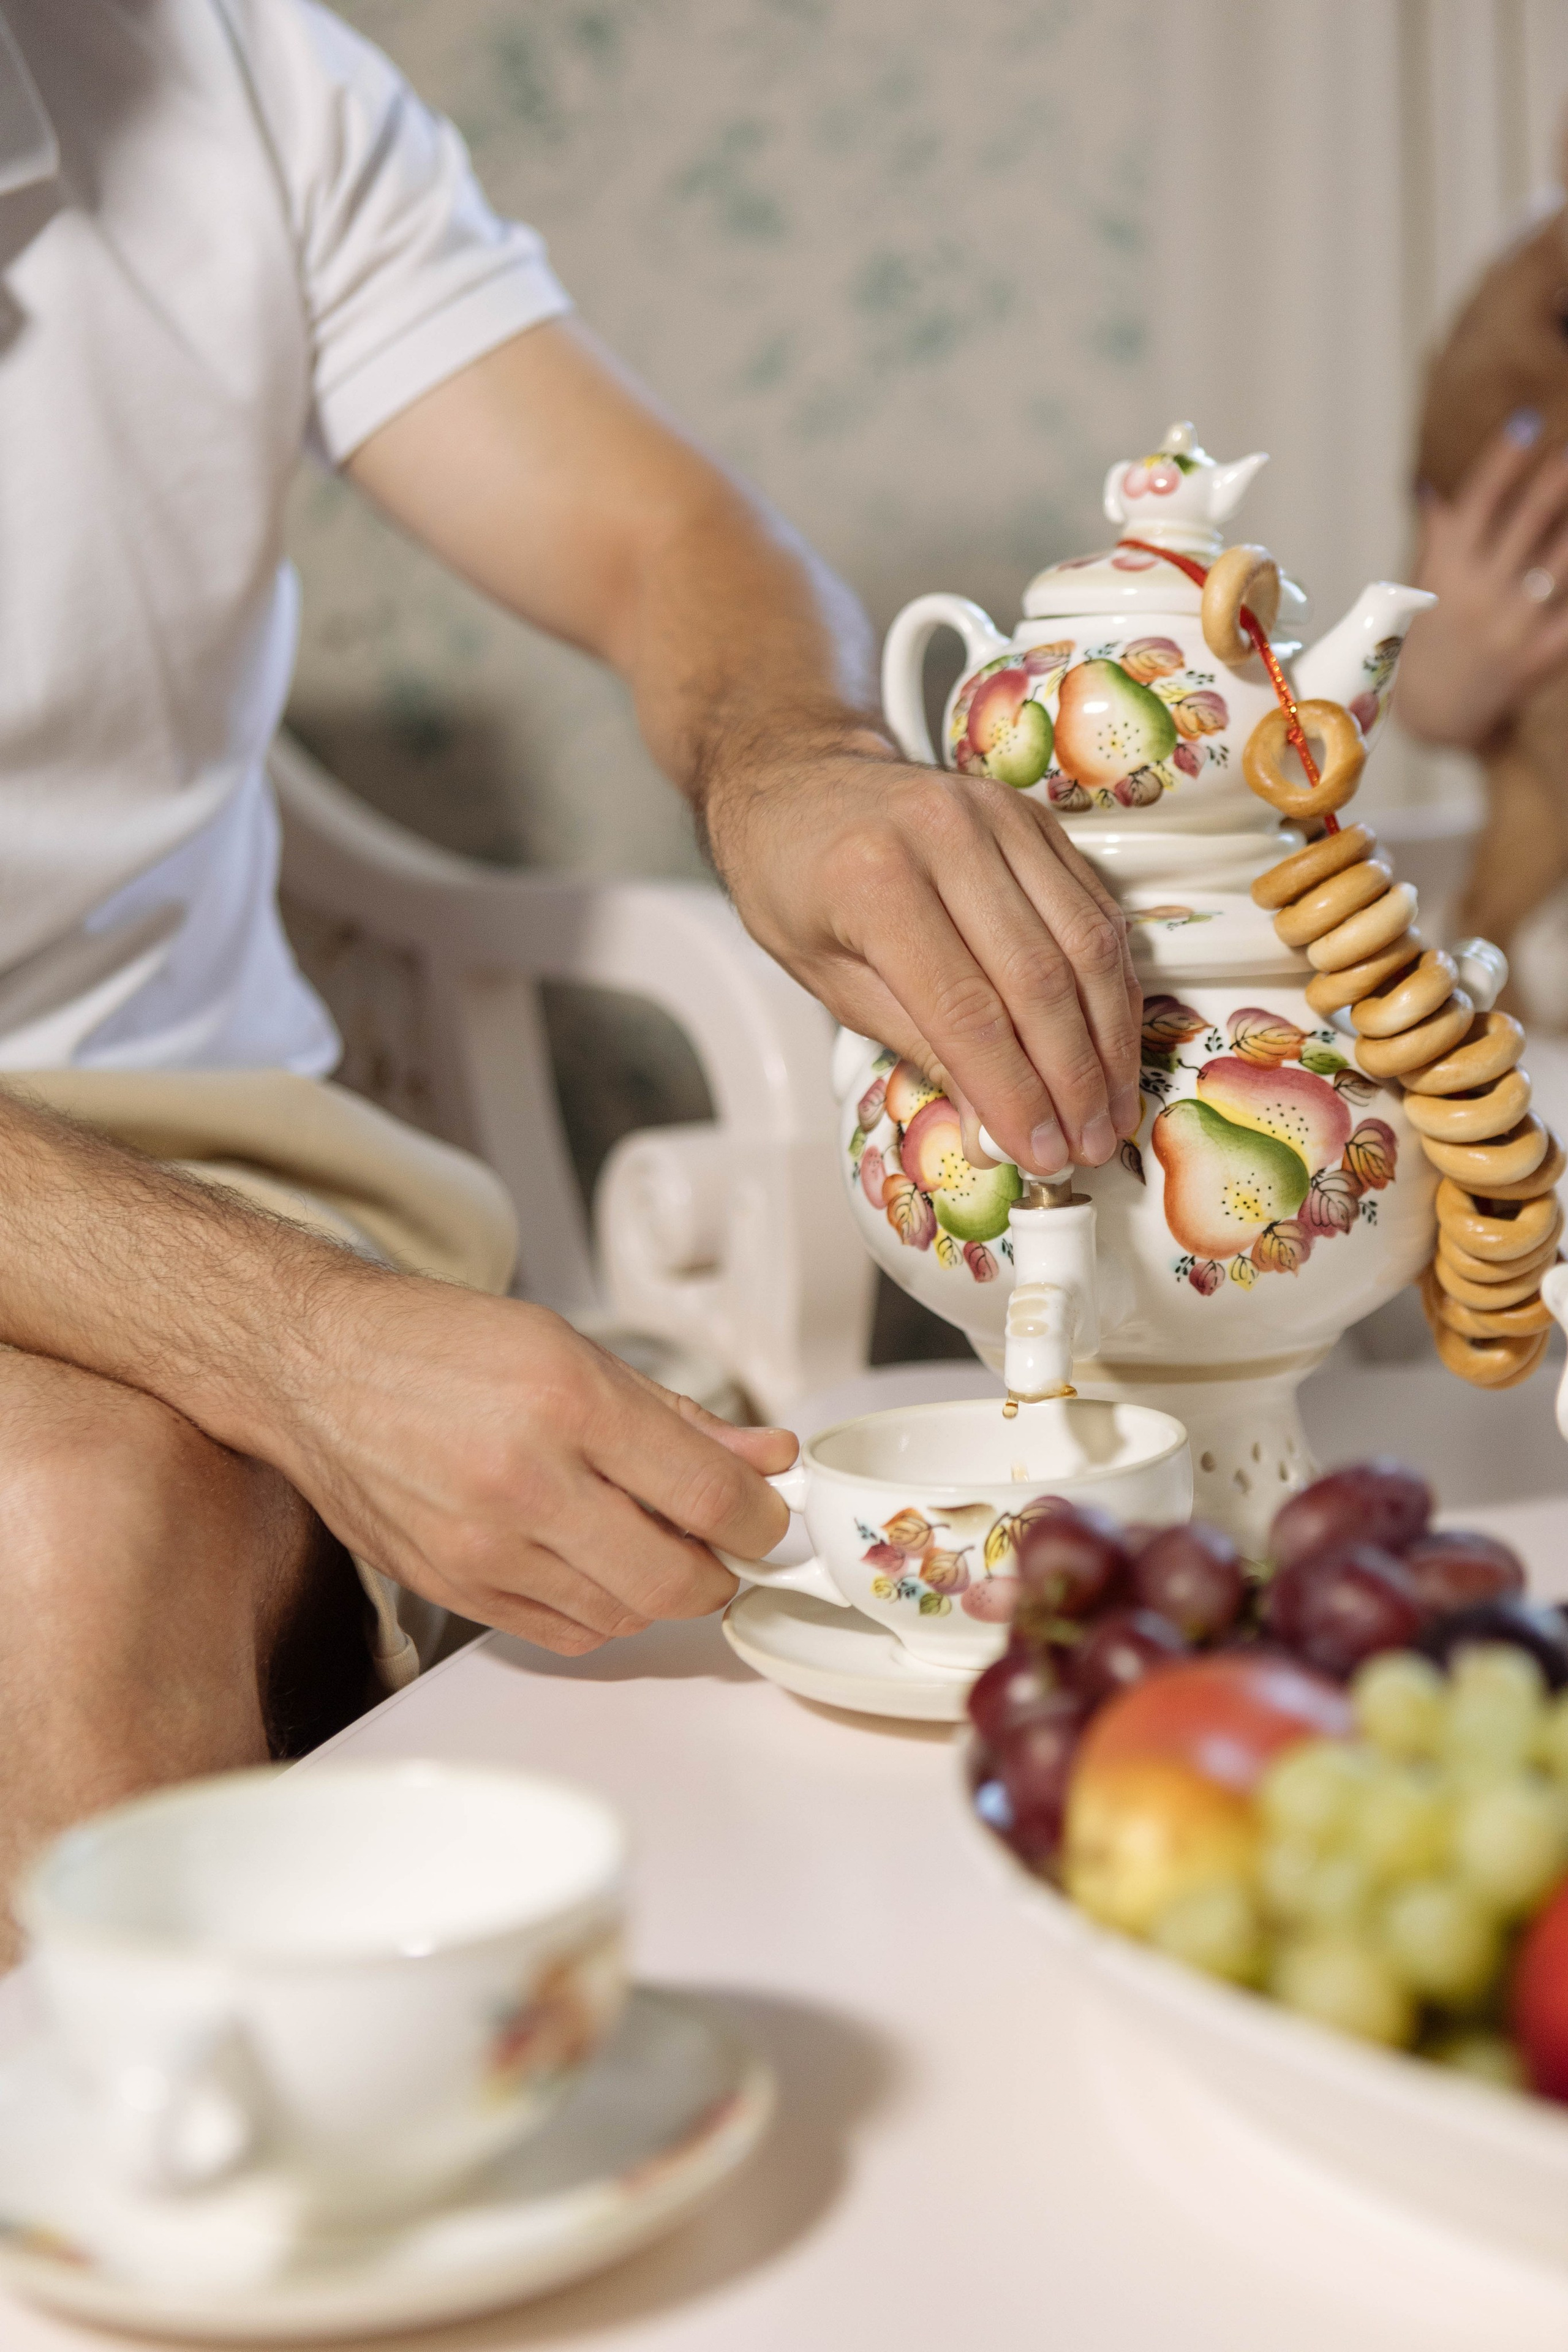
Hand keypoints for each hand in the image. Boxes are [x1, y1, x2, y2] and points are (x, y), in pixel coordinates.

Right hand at [273, 1276, 794, 1654]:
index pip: (705, 1494)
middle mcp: (523, 1480)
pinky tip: (594, 1564)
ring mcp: (481, 1545)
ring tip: (650, 1542)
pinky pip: (562, 1632)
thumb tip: (766, 1459)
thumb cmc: (439, 1347)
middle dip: (720, 1571)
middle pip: (672, 1577)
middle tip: (722, 1545)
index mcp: (566, 1401)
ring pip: (622, 1616)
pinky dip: (600, 1610)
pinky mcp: (451, 1588)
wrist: (317, 1369)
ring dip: (658, 1591)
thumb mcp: (575, 1351)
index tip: (764, 1515)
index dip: (759, 1517)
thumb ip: (681, 1419)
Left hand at [705, 733, 1142, 1176]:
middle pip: (1038, 979)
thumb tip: (992, 1126)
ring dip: (1107, 1040)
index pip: (966, 1009)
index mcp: (874, 879)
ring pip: (1085, 943)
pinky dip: (1112, 983)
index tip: (1037, 1151)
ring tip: (1110, 1109)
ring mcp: (999, 819)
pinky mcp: (1035, 819)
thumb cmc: (794, 877)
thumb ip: (916, 1045)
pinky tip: (1112, 1041)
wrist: (798, 777)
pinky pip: (1095, 909)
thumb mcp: (826, 977)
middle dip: (1072, 1078)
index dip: (1012, 1092)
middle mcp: (945, 837)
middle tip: (1085, 1145)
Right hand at [1397, 412, 1567, 748]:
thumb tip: (1428, 487)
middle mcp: (1477, 592)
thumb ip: (1437, 537)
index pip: (1479, 501)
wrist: (1432, 718)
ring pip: (1562, 558)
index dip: (1504, 460)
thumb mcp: (1421, 589)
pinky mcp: (1537, 657)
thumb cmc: (1428, 643)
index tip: (1529, 422)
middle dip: (1558, 477)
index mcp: (1446, 570)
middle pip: (1528, 518)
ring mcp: (1510, 625)